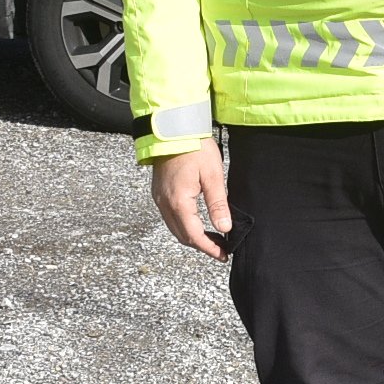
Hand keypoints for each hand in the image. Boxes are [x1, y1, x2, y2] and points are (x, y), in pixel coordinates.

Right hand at [150, 142, 231, 259]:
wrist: (173, 129)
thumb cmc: (194, 147)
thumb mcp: (213, 176)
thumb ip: (218, 205)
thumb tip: (224, 228)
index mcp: (178, 201)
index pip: (193, 235)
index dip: (209, 248)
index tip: (223, 255)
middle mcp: (165, 203)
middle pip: (182, 235)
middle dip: (201, 245)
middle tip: (221, 249)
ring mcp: (159, 198)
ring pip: (174, 227)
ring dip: (192, 236)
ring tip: (212, 238)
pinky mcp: (159, 192)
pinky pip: (170, 216)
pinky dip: (184, 224)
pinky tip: (197, 222)